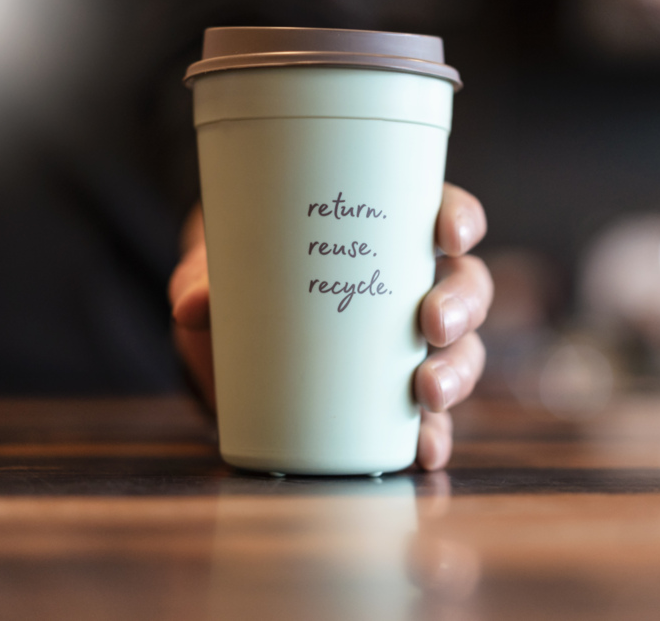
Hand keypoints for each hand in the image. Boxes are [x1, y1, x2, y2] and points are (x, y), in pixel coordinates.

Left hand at [168, 182, 491, 469]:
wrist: (226, 335)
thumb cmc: (240, 277)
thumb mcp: (220, 269)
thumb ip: (202, 279)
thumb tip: (192, 305)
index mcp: (386, 229)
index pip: (443, 211)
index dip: (459, 219)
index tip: (448, 236)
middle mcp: (411, 283)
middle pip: (467, 285)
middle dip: (461, 305)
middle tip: (432, 325)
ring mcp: (410, 343)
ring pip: (463, 350)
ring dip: (457, 372)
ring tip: (428, 393)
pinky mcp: (394, 398)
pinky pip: (430, 415)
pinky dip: (433, 433)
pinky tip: (425, 450)